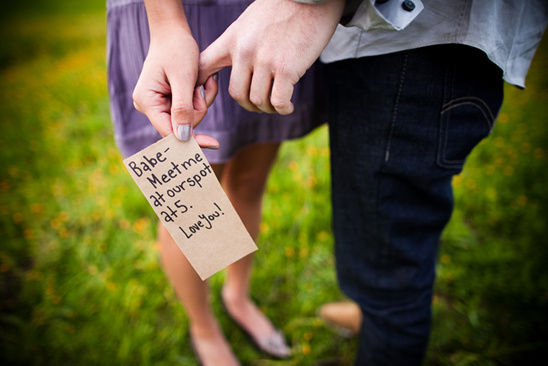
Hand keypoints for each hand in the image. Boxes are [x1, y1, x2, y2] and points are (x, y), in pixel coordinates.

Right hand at [132, 28, 218, 146]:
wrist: (172, 32)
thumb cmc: (177, 49)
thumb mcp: (183, 77)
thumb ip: (183, 108)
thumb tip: (183, 138)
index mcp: (147, 101)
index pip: (170, 132)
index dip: (192, 139)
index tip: (214, 144)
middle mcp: (149, 106)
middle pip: (182, 126)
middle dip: (197, 108)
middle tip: (201, 86)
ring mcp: (158, 104)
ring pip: (189, 118)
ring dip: (200, 101)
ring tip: (200, 81)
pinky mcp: (168, 101)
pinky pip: (189, 109)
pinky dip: (199, 98)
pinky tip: (200, 83)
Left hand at [198, 0, 343, 113]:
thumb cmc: (283, 9)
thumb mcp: (249, 22)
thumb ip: (239, 43)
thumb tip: (236, 68)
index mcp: (232, 39)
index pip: (204, 66)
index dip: (202, 85)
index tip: (209, 95)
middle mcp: (245, 51)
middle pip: (237, 94)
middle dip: (249, 105)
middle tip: (261, 105)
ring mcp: (265, 60)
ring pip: (258, 100)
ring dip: (268, 108)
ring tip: (277, 104)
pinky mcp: (287, 68)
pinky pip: (279, 101)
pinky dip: (283, 109)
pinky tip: (288, 106)